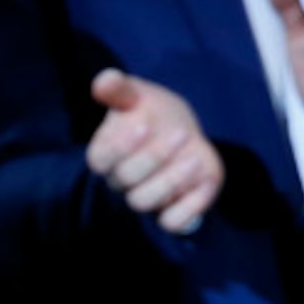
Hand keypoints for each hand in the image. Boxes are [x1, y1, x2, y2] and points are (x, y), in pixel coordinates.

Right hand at [85, 70, 221, 233]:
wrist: (181, 132)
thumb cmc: (152, 112)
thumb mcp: (138, 94)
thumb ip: (120, 88)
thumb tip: (103, 80)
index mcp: (107, 154)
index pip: (99, 160)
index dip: (120, 146)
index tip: (144, 124)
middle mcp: (121, 181)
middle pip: (125, 181)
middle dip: (153, 157)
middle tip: (180, 133)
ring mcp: (146, 197)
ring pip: (145, 202)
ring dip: (171, 181)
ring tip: (194, 157)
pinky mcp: (171, 211)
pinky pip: (172, 222)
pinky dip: (190, 205)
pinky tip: (205, 178)